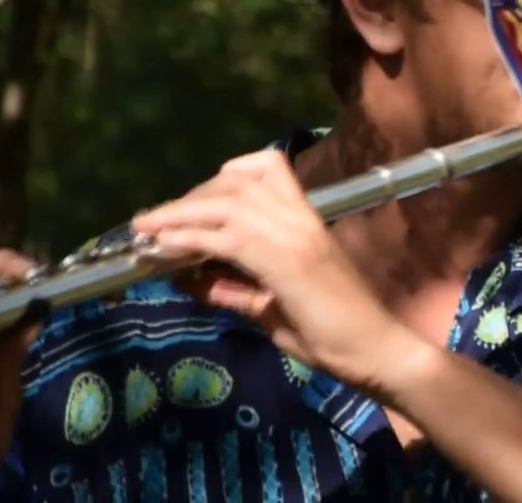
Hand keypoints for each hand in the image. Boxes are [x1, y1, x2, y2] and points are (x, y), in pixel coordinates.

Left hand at [132, 150, 425, 394]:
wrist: (375, 351)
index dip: (215, 182)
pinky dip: (191, 238)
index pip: (261, 170)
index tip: (184, 208)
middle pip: (234, 181)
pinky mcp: (288, 261)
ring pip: (228, 202)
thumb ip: (231, 289)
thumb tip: (185, 278)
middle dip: (187, 199)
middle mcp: (300, 217)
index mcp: (305, 219)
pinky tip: (164, 249)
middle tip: (153, 223)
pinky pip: (230, 237)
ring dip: (180, 213)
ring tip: (146, 229)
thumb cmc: (334, 333)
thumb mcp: (270, 307)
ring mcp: (296, 235)